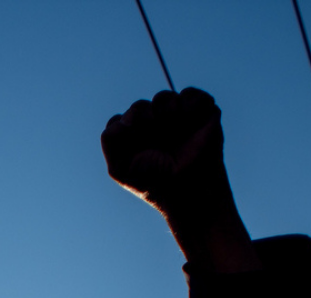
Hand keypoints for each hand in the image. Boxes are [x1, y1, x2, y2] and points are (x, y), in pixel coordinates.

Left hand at [101, 87, 227, 215]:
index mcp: (134, 139)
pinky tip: (190, 119)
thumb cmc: (155, 182)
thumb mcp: (120, 167)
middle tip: (152, 124)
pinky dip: (191, 102)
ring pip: (163, 97)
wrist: (189, 189)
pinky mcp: (199, 114)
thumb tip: (124, 117)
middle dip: (142, 113)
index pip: (123, 119)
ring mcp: (176, 120)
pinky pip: (191, 94)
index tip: (133, 134)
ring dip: (166, 107)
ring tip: (174, 124)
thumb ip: (110, 140)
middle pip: (140, 106)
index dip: (127, 123)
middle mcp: (154, 128)